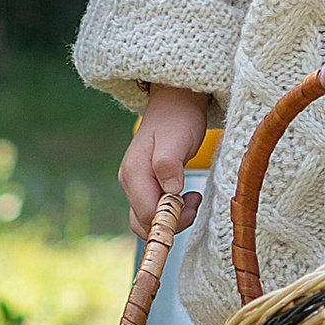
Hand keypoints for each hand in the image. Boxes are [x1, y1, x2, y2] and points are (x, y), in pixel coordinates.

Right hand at [120, 85, 212, 233]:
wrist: (174, 103)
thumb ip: (169, 164)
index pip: (147, 214)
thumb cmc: (178, 119)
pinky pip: (152, 210)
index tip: (193, 201)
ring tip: (192, 197)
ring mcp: (134, 185)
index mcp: (134, 173)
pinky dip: (171, 211)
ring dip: (173, 217)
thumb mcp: (178, 138)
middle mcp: (129, 182)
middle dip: (173, 221)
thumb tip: (170, 192)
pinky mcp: (143, 186)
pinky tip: (185, 195)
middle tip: (195, 200)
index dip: (172, 218)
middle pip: (144, 222)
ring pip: (148, 219)